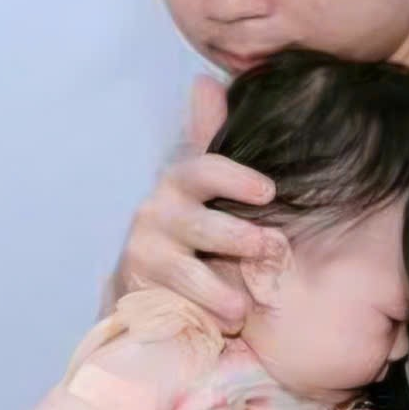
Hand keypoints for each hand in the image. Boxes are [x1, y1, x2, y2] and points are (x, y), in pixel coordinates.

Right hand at [114, 78, 274, 326]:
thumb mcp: (204, 185)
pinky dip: (196, 317)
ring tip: (243, 309)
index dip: (233, 178)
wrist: (149, 286)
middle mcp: (155, 216)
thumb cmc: (192, 229)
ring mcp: (144, 257)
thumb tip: (206, 81)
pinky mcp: (138, 294)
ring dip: (215, 289)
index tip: (268, 190)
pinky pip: (169, 306)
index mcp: (178, 185)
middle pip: (197, 225)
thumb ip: (209, 136)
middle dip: (235, 238)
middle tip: (270, 249)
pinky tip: (219, 327)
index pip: (202, 169)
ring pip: (182, 271)